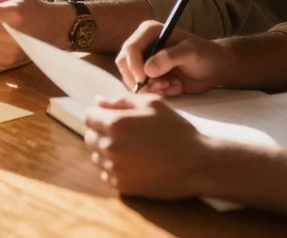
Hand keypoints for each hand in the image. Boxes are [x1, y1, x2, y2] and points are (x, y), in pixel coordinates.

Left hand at [84, 93, 210, 198]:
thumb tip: (98, 101)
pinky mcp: (122, 186)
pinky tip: (134, 164)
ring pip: (97, 156)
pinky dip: (115, 169)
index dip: (98, 114)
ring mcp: (115, 168)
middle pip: (89, 137)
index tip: (110, 117)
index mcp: (115, 123)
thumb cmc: (176, 130)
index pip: (88, 116)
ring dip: (107, 151)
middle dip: (101, 132)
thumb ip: (121, 100)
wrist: (197, 163)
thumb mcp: (152, 104)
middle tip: (123, 133)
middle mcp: (110, 146)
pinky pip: (106, 174)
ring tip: (131, 149)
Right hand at [115, 21, 223, 95]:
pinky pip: (144, 90)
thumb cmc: (204, 54)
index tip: (145, 80)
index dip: (134, 66)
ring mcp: (145, 62)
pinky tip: (175, 88)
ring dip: (152, 88)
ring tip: (172, 85)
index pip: (129, 49)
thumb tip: (147, 70)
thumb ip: (169, 58)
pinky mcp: (149, 78)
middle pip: (124, 65)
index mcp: (149, 32)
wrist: (214, 69)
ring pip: (132, 80)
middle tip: (161, 86)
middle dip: (140, 80)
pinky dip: (159, 93)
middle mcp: (143, 46)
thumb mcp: (190, 53)